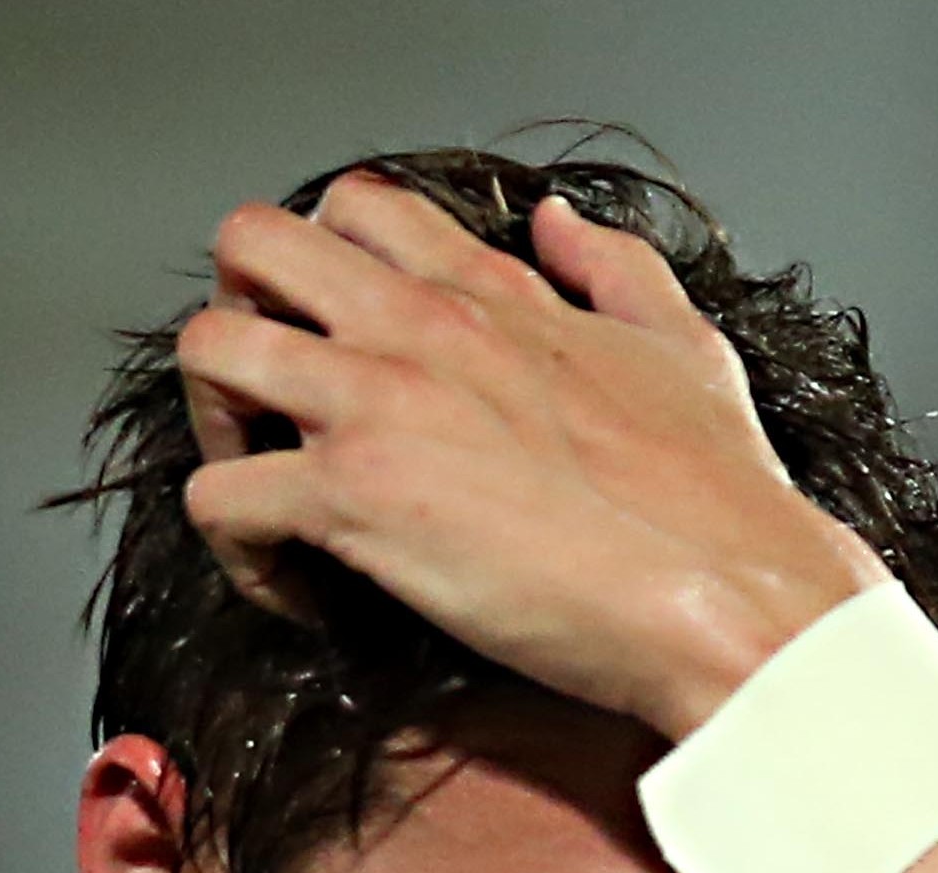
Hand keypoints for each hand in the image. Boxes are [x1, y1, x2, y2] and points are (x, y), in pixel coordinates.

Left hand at [175, 175, 885, 740]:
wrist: (730, 597)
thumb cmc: (718, 500)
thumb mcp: (681, 347)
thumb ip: (611, 270)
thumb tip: (557, 222)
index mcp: (490, 292)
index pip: (354, 210)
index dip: (320, 271)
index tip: (338, 351)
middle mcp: (419, 327)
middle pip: (249, 245)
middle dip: (237, 318)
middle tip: (270, 409)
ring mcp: (377, 404)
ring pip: (207, 354)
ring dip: (214, 427)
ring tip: (265, 496)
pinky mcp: (352, 498)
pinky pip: (219, 500)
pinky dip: (238, 553)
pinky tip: (300, 591)